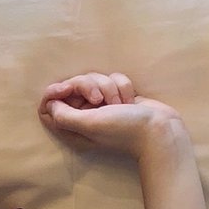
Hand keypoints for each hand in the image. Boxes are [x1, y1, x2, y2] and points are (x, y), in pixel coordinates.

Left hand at [38, 72, 183, 159]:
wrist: (160, 129)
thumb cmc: (124, 129)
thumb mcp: (89, 124)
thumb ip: (64, 115)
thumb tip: (51, 103)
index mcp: (71, 128)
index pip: (48, 106)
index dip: (54, 92)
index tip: (66, 88)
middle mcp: (83, 117)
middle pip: (71, 87)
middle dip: (88, 86)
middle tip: (99, 99)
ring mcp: (101, 106)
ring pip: (93, 79)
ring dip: (109, 87)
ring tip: (119, 104)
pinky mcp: (117, 97)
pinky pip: (112, 79)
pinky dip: (122, 86)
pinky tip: (130, 101)